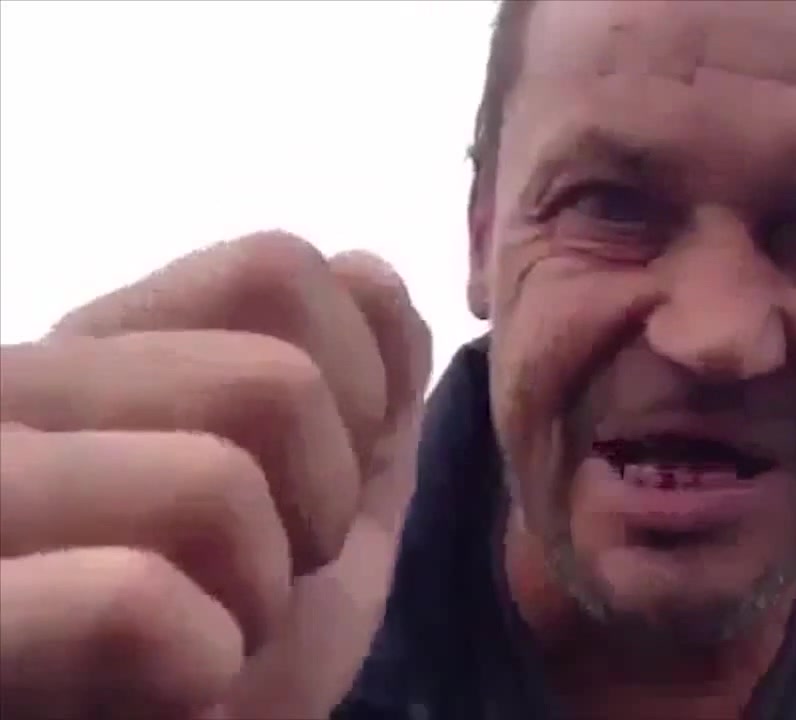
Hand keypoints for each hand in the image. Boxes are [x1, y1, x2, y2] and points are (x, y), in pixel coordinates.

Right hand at [0, 232, 431, 718]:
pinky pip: (130, 598)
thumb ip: (357, 401)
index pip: (280, 268)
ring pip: (215, 482)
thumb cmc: (208, 657)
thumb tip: (374, 276)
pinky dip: (197, 664)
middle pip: (275, 383)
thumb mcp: (312, 519)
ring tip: (199, 643)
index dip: (358, 390)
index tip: (313, 494)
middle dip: (321, 512)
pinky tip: (162, 691)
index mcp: (99, 357)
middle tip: (254, 585)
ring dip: (259, 599)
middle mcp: (12, 390)